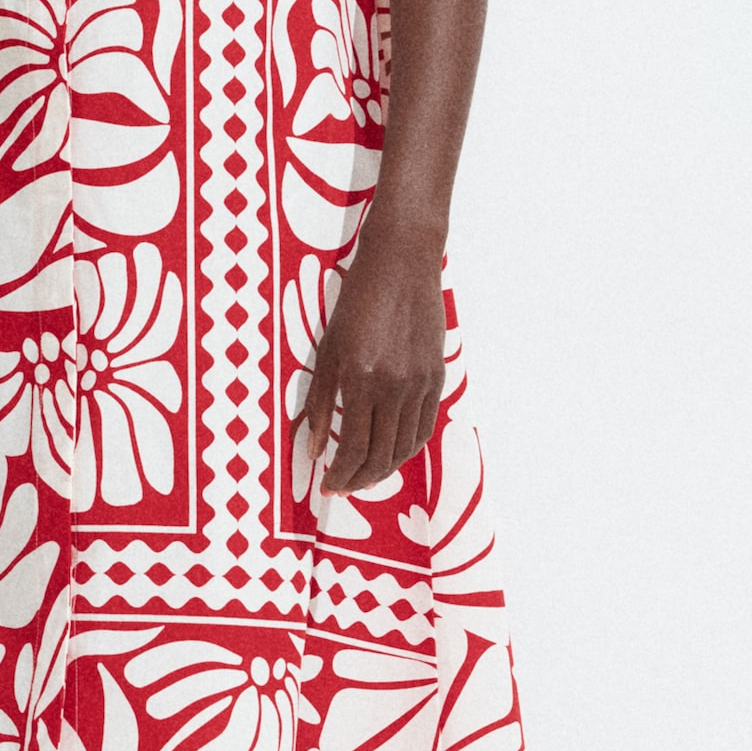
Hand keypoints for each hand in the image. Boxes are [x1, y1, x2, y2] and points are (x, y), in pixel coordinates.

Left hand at [300, 243, 446, 494]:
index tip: (327, 486)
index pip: (353, 449)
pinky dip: (407, 448)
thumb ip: (320, 403)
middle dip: (359, 480)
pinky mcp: (437, 377)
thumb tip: (314, 450)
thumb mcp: (327, 350)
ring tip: (363, 476)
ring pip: (405, 447)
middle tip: (342, 487)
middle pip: (381, 456)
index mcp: (362, 379)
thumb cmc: (357, 302)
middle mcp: (395, 386)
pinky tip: (390, 452)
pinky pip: (424, 427)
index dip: (339, 475)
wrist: (402, 263)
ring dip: (384, 470)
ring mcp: (421, 383)